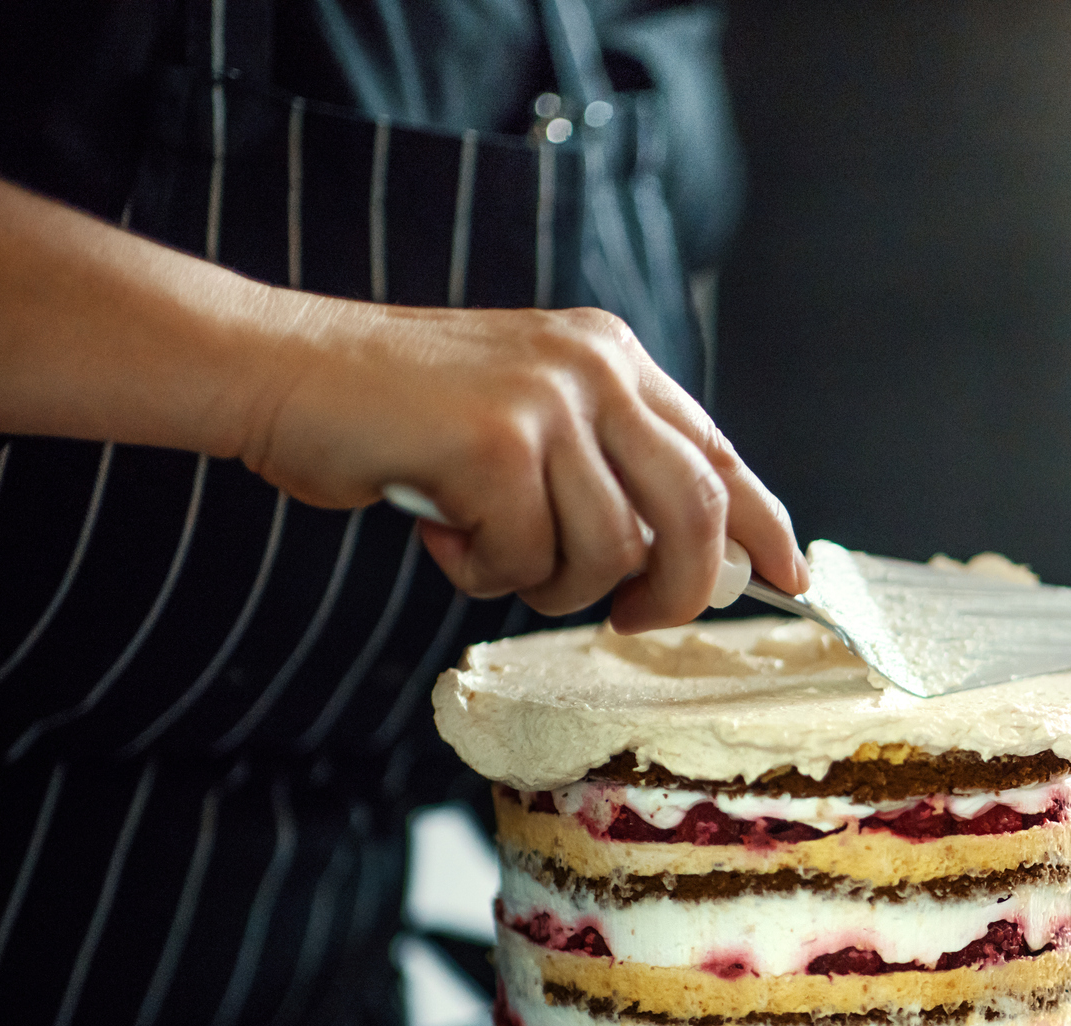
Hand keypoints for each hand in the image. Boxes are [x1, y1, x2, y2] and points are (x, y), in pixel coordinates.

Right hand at [245, 302, 807, 629]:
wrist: (279, 371)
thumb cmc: (397, 416)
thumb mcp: (525, 421)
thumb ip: (604, 471)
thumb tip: (690, 566)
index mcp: (612, 358)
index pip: (718, 450)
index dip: (763, 522)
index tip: (791, 575)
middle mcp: (596, 368)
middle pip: (698, 511)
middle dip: (678, 590)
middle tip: (633, 621)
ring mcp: (549, 402)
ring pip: (609, 552)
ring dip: (547, 582)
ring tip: (486, 547)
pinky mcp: (497, 444)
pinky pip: (528, 561)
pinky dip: (484, 573)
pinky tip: (440, 531)